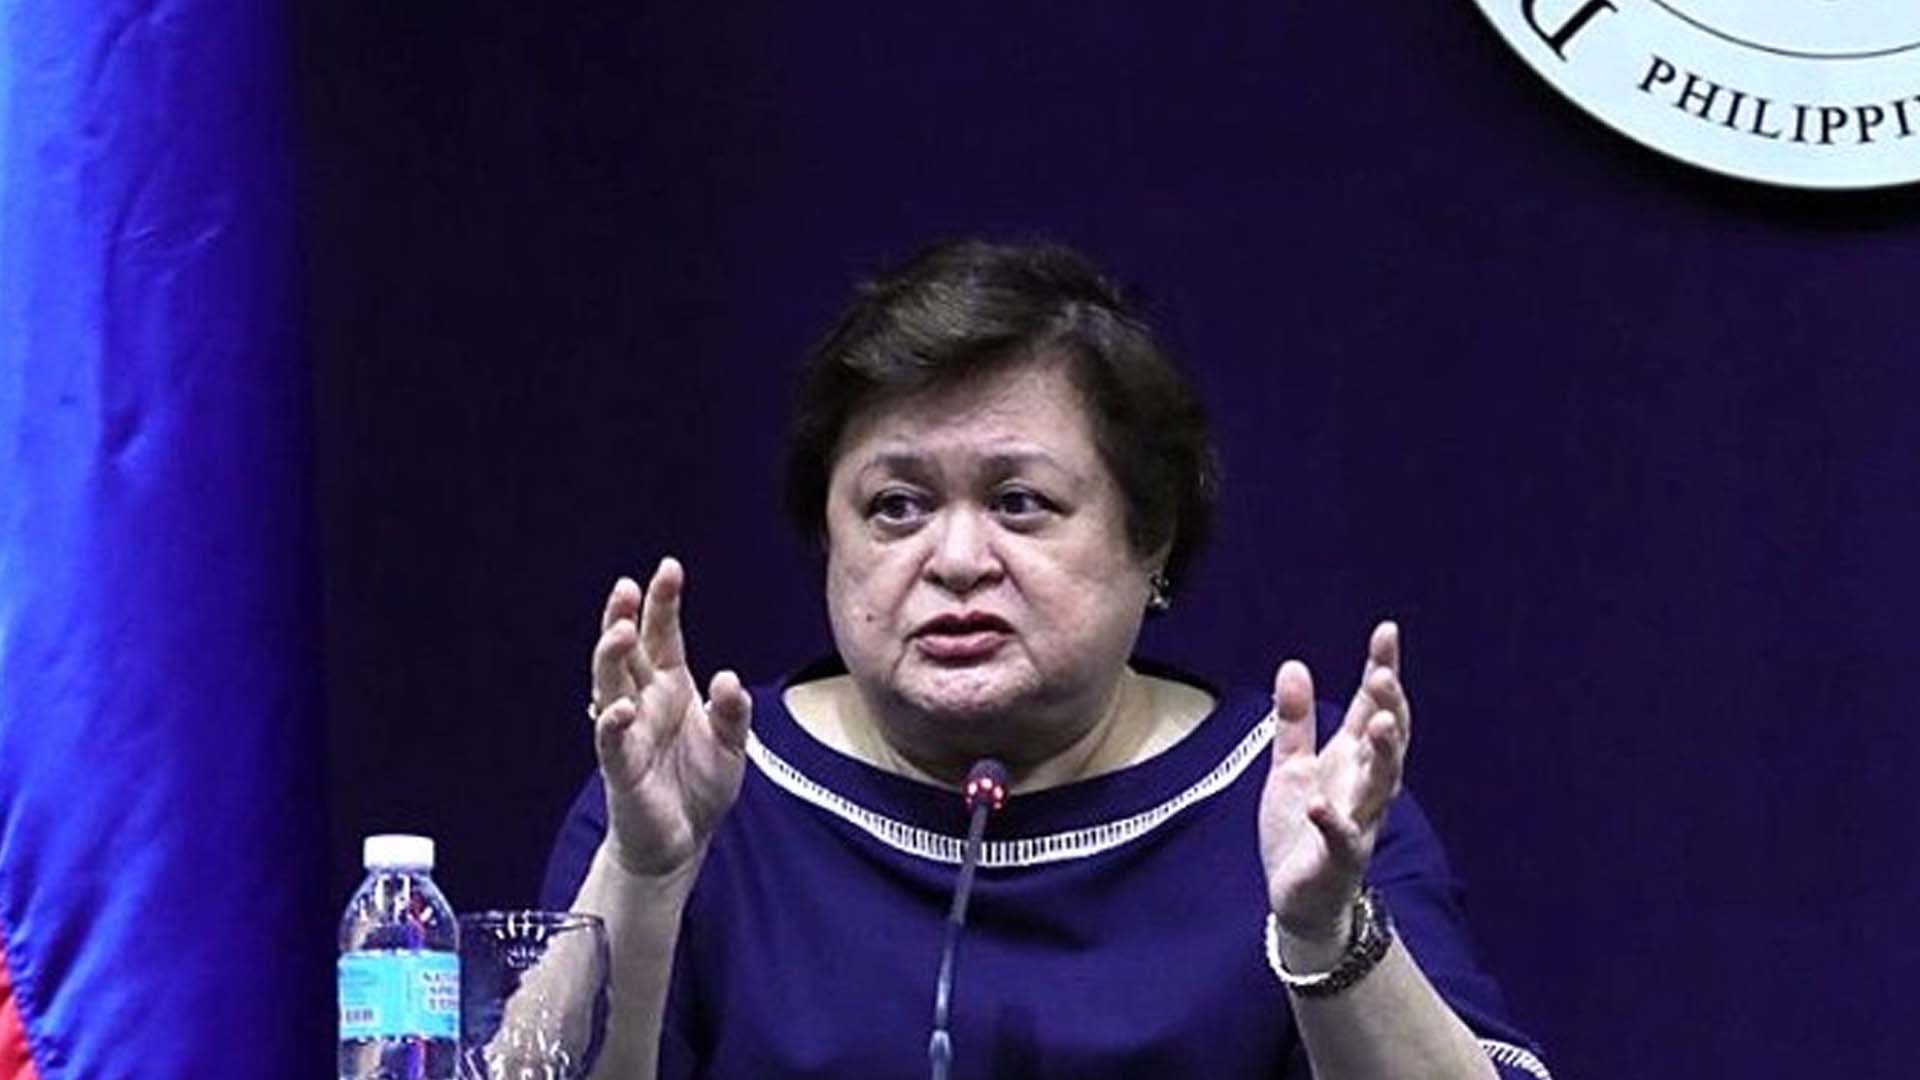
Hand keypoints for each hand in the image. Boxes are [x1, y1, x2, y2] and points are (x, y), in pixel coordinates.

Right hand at [590, 557, 751, 878]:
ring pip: (608, 685)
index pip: (663, 635)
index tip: (669, 567)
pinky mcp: (620, 768)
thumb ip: (734, 713)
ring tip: (622, 629)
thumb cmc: (699, 787)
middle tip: (628, 586)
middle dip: (625, 616)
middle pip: (626, 650)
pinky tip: (621, 707)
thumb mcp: (733, 746)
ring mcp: (628, 732)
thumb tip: (728, 679)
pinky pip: (610, 741)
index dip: (663, 602)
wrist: (680, 842)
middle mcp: (644, 701)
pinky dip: (612, 723)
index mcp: (670, 687)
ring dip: (611, 657)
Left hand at [1258, 621, 1409, 949]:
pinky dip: (1333, 822)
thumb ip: (1295, 719)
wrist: (1301, 897)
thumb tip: (1294, 665)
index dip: (1381, 670)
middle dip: (1389, 708)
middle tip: (1384, 676)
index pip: (1371, 708)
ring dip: (1382, 755)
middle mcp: (1363, 786)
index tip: (1387, 631)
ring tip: (1378, 723)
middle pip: (1387, 742)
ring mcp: (1357, 822)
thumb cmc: (1302, 828)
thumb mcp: (1291, 765)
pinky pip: (1341, 838)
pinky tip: (1320, 805)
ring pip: (1380, 786)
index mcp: (1351, 760)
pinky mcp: (1339, 859)